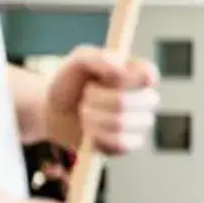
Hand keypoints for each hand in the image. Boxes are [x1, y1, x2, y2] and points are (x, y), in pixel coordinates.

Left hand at [44, 47, 159, 156]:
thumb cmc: (70, 82)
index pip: (149, 74)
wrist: (54, 112)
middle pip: (139, 100)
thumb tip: (120, 69)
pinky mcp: (127, 145)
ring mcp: (137, 123)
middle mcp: (143, 98)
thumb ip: (98, 58)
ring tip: (83, 112)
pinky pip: (120, 144)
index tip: (107, 78)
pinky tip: (89, 131)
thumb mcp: (78, 61)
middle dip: (104, 98)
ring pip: (124, 122)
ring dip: (95, 117)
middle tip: (86, 96)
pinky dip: (98, 137)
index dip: (131, 78)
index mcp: (136, 73)